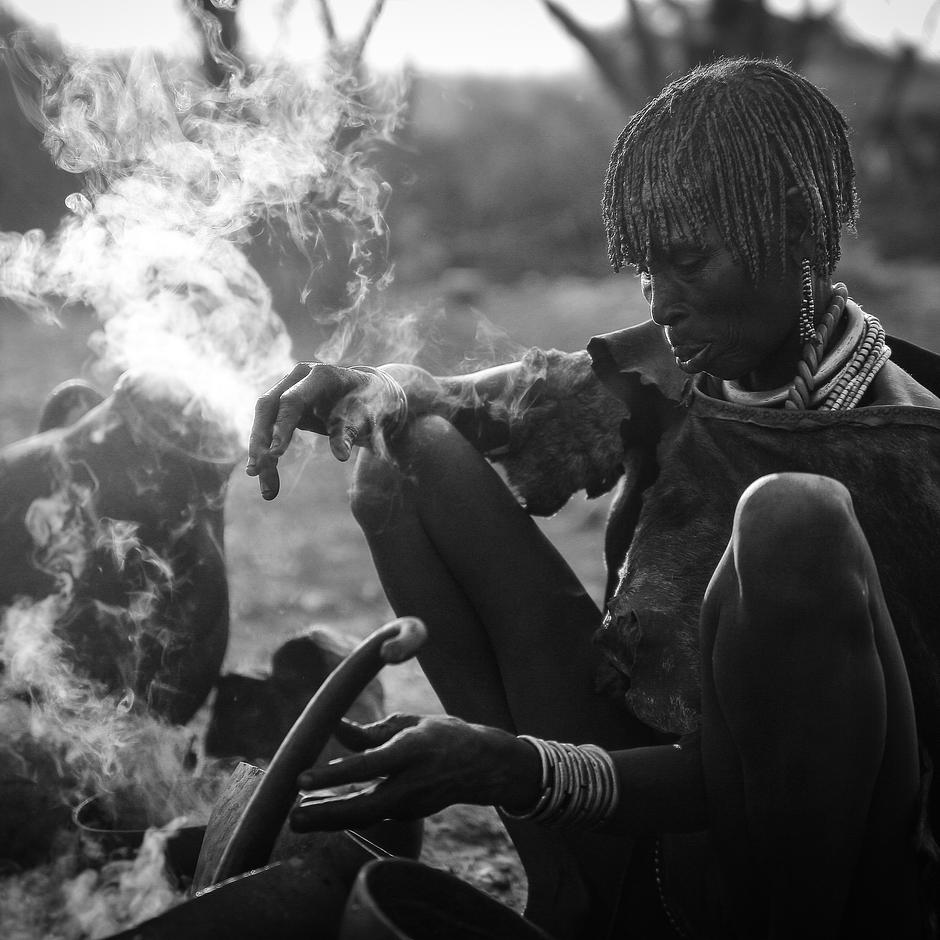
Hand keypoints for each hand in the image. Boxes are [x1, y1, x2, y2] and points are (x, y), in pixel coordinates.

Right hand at [246, 362, 383, 499]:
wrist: (370, 396)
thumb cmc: (369, 405)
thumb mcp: (365, 418)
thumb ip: (349, 433)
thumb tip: (341, 455)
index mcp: (320, 376)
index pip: (292, 400)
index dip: (282, 426)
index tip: (275, 453)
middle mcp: (298, 378)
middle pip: (268, 407)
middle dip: (260, 441)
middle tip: (256, 471)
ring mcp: (288, 390)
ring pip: (264, 420)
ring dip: (260, 452)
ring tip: (266, 487)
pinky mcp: (284, 407)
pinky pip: (269, 429)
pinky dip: (267, 453)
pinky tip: (265, 475)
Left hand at [290, 713, 540, 831]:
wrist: (482, 766)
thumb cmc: (440, 735)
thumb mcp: (408, 723)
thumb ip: (370, 732)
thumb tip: (334, 727)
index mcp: (413, 750)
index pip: (368, 766)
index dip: (334, 775)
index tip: (301, 780)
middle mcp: (412, 783)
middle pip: (364, 807)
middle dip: (326, 815)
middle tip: (292, 818)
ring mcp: (412, 805)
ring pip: (365, 818)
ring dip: (330, 819)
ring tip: (297, 819)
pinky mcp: (408, 816)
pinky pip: (372, 815)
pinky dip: (345, 816)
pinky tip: (319, 812)